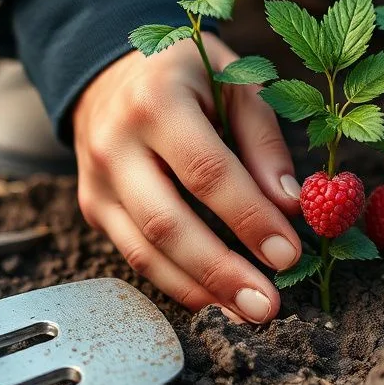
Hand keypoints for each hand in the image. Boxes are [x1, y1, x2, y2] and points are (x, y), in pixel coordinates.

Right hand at [73, 33, 301, 321]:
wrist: (111, 72)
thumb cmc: (190, 78)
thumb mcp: (237, 85)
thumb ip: (264, 143)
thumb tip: (291, 207)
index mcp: (157, 101)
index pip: (206, 172)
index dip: (248, 218)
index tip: (288, 255)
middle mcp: (116, 143)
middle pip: (167, 223)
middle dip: (222, 270)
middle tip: (268, 306)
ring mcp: (97, 180)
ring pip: (145, 250)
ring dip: (200, 289)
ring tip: (247, 312)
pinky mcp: (92, 207)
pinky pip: (135, 255)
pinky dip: (176, 283)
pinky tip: (215, 300)